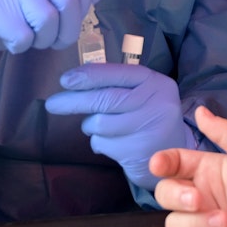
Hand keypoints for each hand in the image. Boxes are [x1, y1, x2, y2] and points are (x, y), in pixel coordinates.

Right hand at [0, 0, 101, 55]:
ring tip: (28, 40)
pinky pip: (22, 36)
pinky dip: (20, 47)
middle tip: (51, 42)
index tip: (69, 22)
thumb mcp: (35, 1)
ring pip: (47, 20)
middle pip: (68, 3)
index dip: (82, 6)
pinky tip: (9, 42)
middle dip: (66, 32)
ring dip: (41, 40)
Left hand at [45, 63, 188, 191]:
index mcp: (156, 82)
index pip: (118, 73)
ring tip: (99, 127)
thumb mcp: (143, 94)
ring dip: (90, 126)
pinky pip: (101, 143)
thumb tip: (75, 80)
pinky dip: (98, 142)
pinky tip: (112, 142)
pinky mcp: (138, 151)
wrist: (174, 153)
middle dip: (74, 101)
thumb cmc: (149, 117)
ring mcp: (148, 127)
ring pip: (99, 123)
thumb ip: (118, 86)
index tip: (65, 80)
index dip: (89, 75)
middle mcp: (156, 102)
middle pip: (105, 99)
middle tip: (53, 104)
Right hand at [151, 106, 226, 226]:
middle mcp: (204, 198)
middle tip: (199, 200)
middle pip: (165, 194)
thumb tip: (201, 111)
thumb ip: (225, 132)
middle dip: (177, 197)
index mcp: (211, 171)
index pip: (174, 163)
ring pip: (175, 225)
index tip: (159, 165)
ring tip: (226, 223)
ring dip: (198, 225)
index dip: (162, 162)